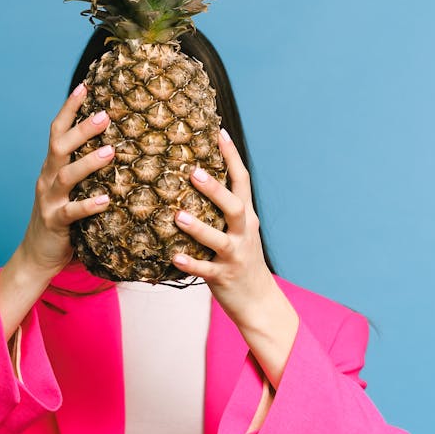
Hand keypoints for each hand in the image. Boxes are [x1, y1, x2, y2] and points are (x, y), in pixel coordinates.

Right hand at [19, 82, 113, 283]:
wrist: (37, 255)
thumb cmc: (63, 218)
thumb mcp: (71, 188)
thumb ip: (85, 169)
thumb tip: (118, 145)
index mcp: (52, 166)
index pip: (57, 131)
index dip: (69, 108)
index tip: (85, 86)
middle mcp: (47, 178)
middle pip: (60, 146)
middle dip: (81, 129)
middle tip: (105, 115)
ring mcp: (49, 200)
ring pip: (65, 175)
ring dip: (88, 162)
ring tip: (110, 152)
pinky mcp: (55, 223)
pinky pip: (71, 212)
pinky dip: (87, 205)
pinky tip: (105, 200)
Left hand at [171, 127, 274, 329]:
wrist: (259, 302)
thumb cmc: (241, 260)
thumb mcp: (239, 231)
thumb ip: (222, 209)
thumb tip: (196, 177)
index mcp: (246, 218)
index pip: (242, 181)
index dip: (231, 156)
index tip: (219, 132)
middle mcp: (244, 233)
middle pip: (234, 206)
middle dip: (215, 189)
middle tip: (193, 171)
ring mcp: (235, 256)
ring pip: (219, 239)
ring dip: (198, 227)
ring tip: (178, 215)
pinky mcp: (224, 277)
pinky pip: (206, 269)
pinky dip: (191, 263)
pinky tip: (175, 257)